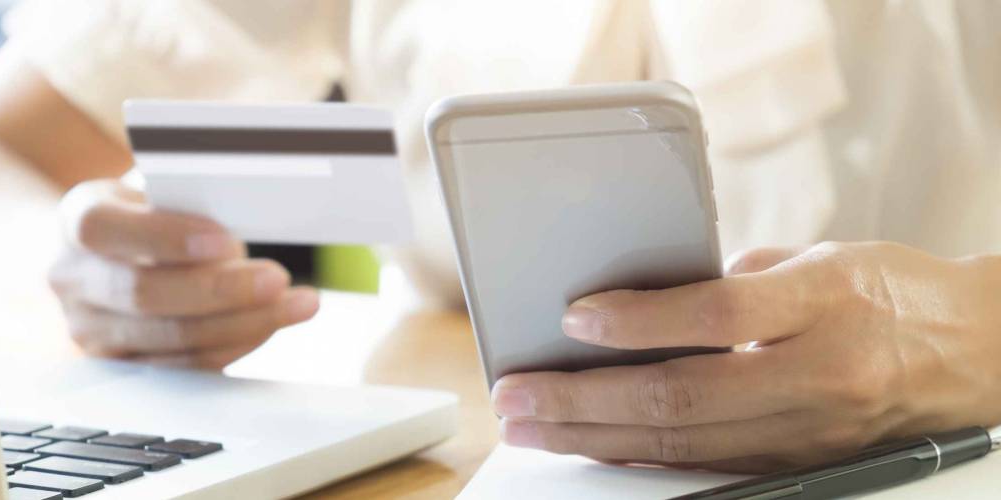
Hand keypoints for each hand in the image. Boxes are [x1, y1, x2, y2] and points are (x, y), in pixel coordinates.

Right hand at [48, 179, 319, 368]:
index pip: (104, 229)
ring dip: (243, 323)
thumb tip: (251, 216)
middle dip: (219, 290)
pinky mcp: (123, 369)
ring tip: (296, 304)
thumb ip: (192, 201)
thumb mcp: (163, 192)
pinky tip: (272, 324)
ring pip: (169, 340)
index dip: (165, 238)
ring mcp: (92, 332)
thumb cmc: (154, 215)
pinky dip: (236, 344)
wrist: (124, 255)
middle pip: (142, 295)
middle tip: (276, 279)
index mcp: (77, 220)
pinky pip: (186, 367)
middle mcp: (72, 279)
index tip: (226, 241)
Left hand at [491, 242, 1000, 472]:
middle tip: (516, 396)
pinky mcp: (803, 461)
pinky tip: (593, 446)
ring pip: (685, 445)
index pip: (717, 315)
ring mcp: (811, 429)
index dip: (638, 319)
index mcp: (825, 301)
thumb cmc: (894, 291)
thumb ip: (738, 278)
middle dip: (583, 400)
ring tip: (533, 425)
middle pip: (682, 397)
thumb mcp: (823, 255)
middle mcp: (818, 373)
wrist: (979, 354)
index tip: (574, 317)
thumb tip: (651, 296)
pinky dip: (641, 456)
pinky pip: (708, 465)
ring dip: (595, 437)